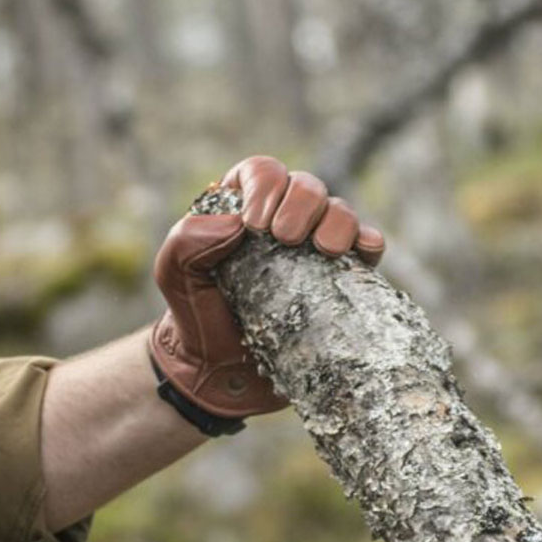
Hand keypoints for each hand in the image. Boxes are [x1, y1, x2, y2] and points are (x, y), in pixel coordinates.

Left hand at [149, 158, 383, 421]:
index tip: (256, 226)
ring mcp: (314, 245)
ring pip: (339, 211)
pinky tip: (360, 251)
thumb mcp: (173, 274)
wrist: (221, 369)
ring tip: (323, 249)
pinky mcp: (339, 275)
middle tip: (285, 237)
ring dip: (336, 221)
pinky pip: (365, 245)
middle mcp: (282, 217)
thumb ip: (187, 239)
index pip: (263, 172)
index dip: (265, 188)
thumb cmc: (197, 313)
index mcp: (242, 205)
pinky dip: (368, 242)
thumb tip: (236, 221)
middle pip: (306, 185)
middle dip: (301, 203)